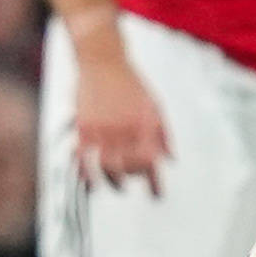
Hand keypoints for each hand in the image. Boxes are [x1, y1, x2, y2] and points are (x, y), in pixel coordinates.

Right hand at [71, 34, 170, 191]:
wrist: (103, 61)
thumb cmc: (131, 83)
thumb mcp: (155, 105)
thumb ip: (163, 133)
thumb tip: (171, 158)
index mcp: (145, 124)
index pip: (152, 160)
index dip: (155, 182)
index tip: (157, 195)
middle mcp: (125, 129)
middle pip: (130, 167)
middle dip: (134, 177)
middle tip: (134, 179)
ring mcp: (103, 129)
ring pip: (108, 167)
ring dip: (114, 181)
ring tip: (117, 184)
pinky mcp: (84, 127)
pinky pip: (85, 158)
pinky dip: (87, 174)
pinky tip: (91, 183)